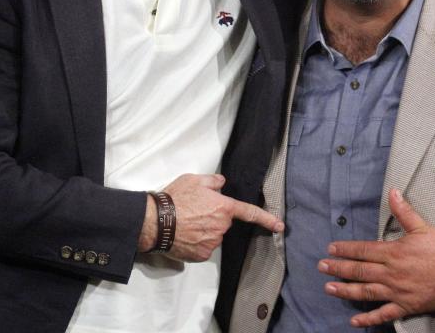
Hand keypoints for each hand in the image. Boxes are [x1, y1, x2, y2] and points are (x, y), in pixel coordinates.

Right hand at [138, 174, 283, 261]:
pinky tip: (184, 235)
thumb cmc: (175, 198)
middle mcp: (222, 227)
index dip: (266, 219)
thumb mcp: (194, 180)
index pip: (249, 213)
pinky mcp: (201, 255)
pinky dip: (196, 243)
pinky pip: (204, 248)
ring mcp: (212, 243)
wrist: (155, 222)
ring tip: (185, 223)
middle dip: (213, 218)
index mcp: (223, 207)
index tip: (279, 226)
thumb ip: (213, 180)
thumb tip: (221, 182)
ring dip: (204, 231)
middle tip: (194, 212)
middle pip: (223, 223)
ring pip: (213, 236)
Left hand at [319, 189, 434, 327]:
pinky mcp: (405, 306)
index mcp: (393, 252)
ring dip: (345, 290)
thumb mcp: (423, 227)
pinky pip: (383, 314)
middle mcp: (390, 273)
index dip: (345, 249)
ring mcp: (396, 291)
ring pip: (365, 291)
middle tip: (321, 267)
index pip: (363, 250)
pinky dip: (368, 318)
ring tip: (329, 289)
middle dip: (338, 268)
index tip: (330, 248)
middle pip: (359, 270)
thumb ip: (404, 211)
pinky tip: (354, 321)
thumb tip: (392, 192)